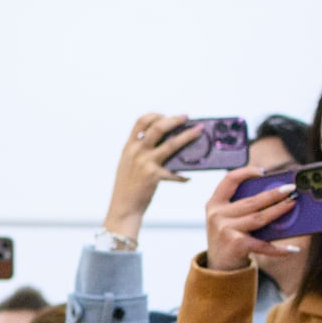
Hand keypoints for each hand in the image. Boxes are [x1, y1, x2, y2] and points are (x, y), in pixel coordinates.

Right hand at [101, 113, 197, 238]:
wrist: (123, 207)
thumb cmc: (127, 187)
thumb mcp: (127, 164)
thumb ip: (140, 152)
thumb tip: (163, 143)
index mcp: (129, 147)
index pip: (141, 121)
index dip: (155, 115)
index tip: (166, 116)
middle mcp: (136, 151)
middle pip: (158, 127)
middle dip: (174, 120)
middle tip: (186, 118)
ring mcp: (145, 162)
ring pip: (171, 143)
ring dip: (187, 136)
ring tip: (198, 131)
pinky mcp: (154, 175)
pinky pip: (174, 171)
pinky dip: (183, 174)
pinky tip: (188, 177)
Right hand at [203, 166, 299, 271]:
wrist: (218, 267)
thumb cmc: (229, 238)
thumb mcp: (228, 220)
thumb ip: (243, 208)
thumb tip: (276, 197)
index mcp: (214, 204)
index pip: (229, 180)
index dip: (245, 173)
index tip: (263, 172)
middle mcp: (217, 215)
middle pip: (251, 201)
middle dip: (273, 194)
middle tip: (291, 188)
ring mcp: (225, 230)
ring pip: (259, 218)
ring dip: (279, 210)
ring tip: (292, 204)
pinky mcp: (236, 245)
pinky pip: (263, 244)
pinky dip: (280, 249)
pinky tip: (293, 249)